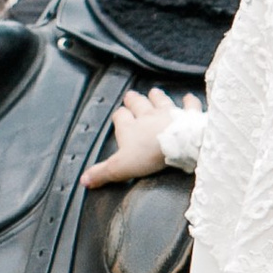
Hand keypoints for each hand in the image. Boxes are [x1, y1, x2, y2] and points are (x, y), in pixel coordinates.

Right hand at [83, 87, 199, 189]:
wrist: (178, 145)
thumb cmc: (148, 155)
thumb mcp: (120, 168)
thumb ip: (102, 173)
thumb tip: (84, 181)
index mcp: (130, 127)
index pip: (120, 117)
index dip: (119, 117)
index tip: (118, 116)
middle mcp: (148, 116)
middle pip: (139, 104)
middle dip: (134, 100)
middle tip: (131, 95)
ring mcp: (169, 113)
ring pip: (161, 101)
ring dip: (157, 96)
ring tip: (154, 92)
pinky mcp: (188, 116)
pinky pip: (189, 105)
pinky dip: (189, 101)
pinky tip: (188, 97)